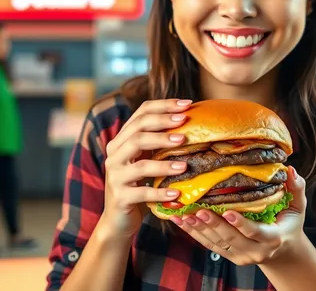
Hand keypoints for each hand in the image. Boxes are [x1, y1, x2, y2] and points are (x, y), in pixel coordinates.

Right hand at [100, 98, 191, 238]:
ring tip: (185, 164)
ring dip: (164, 163)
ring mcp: (116, 176)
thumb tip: (192, 120)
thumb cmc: (140, 183)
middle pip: (138, 133)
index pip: (141, 113)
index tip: (188, 104)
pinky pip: (142, 193)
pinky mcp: (120, 198)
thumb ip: (160, 141)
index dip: (164, 106)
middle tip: (185, 123)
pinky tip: (177, 192)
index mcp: (122, 140)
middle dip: (163, 126)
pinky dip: (160, 192)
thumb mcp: (147, 158)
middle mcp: (115, 154)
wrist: (119, 219)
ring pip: (140, 164)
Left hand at [171, 166, 305, 265]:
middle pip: (231, 238)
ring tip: (184, 215)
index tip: (227, 212)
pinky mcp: (229, 255)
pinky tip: (181, 221)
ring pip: (216, 243)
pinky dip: (194, 233)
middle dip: (213, 224)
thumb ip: (296, 188)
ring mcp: (240, 256)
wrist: (283, 251)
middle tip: (199, 210)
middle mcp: (255, 251)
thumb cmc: (289, 222)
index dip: (241, 224)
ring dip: (199, 229)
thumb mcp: (298, 206)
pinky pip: (209, 245)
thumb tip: (290, 170)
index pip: (255, 232)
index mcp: (273, 238)